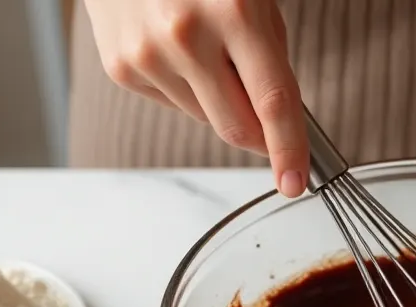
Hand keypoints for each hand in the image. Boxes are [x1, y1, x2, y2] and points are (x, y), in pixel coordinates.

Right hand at [83, 0, 307, 196]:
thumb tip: (280, 117)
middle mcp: (187, 35)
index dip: (288, 148)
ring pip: (204, 117)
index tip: (295, 181)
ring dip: (217, 100)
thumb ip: (270, 54)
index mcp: (235, 12)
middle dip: (258, 137)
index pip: (272, 101)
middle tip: (267, 126)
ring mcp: (148, 54)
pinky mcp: (121, 67)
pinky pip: (172, 103)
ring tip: (205, 49)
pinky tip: (175, 50)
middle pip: (235, 125)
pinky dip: (184, 87)